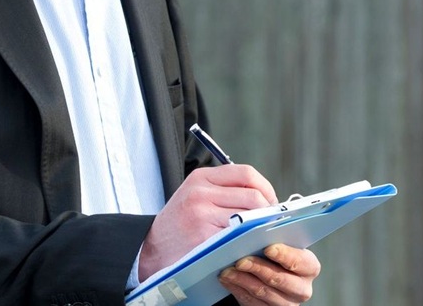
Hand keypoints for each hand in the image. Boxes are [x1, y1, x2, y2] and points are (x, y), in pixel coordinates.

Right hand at [139, 165, 277, 280]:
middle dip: (268, 209)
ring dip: (260, 226)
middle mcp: (201, 193)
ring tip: (260, 231)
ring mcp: (202, 215)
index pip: (246, 173)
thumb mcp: (196, 194)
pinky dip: (248, 240)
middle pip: (253, 195)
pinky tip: (247, 243)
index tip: (271, 200)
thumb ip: (224, 188)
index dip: (265, 186)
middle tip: (270, 220)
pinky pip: (238, 236)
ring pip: (249, 216)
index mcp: (201, 177)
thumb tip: (264, 194)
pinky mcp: (203, 238)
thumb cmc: (180, 222)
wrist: (151, 249)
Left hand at [220, 244, 320, 304]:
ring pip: (263, 293)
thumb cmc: (277, 254)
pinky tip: (227, 279)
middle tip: (240, 259)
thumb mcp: (283, 244)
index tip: (268, 248)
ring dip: (242, 280)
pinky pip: (251, 303)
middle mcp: (302, 288)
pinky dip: (237, 289)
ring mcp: (286, 303)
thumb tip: (263, 220)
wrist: (272, 275)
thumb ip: (278, 235)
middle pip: (279, 280)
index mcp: (309, 267)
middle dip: (258, 269)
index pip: (300, 262)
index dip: (284, 255)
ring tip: (227, 269)